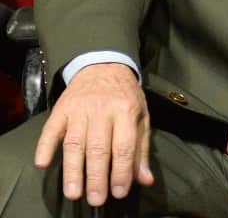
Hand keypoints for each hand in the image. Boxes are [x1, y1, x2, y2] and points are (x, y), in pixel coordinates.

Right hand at [34, 63, 152, 206]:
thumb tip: (145, 180)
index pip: (123, 146)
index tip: (118, 192)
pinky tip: (44, 164)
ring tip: (74, 193)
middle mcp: (103, 110)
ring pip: (75, 143)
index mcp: (126, 111)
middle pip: (98, 148)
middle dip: (97, 177)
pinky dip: (45, 147)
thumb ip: (141, 149)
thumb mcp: (141, 117)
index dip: (121, 171)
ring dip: (73, 170)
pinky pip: (51, 130)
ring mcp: (79, 109)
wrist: (104, 66)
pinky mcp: (61, 109)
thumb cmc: (125, 96)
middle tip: (96, 199)